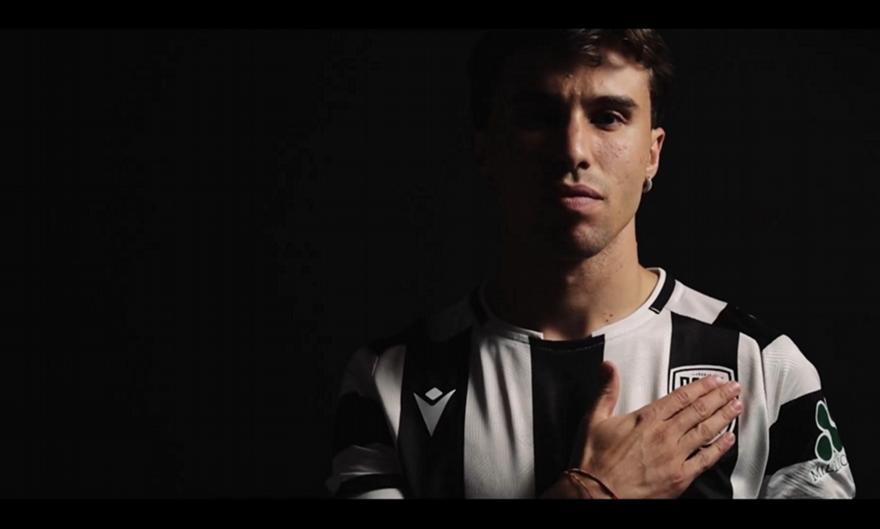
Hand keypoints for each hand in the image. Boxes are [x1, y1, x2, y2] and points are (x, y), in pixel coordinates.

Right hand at [543, 361, 742, 498]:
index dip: (700, 386)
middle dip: (719, 397)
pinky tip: (730, 439)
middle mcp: (664, 435)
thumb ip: (606, 391)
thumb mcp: (593, 419)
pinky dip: (720, 448)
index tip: (713, 380)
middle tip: (733, 387)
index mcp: (646, 419)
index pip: (680, 397)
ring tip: (736, 406)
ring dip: (724, 416)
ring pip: (706, 431)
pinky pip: (706, 460)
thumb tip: (608, 367)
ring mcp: (674, 456)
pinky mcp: (679, 477)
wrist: (596, 493)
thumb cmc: (594, 460)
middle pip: (698, 411)